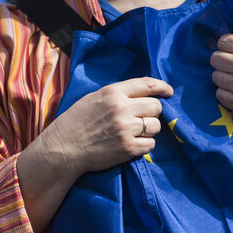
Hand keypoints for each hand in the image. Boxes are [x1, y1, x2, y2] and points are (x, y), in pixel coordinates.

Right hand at [17, 77, 172, 232]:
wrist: (63, 148)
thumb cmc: (76, 122)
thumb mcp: (94, 98)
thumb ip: (117, 95)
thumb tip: (142, 94)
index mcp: (112, 92)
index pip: (146, 84)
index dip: (162, 87)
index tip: (168, 92)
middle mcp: (121, 108)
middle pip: (156, 107)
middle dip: (152, 113)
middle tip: (142, 119)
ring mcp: (125, 129)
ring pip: (156, 126)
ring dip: (149, 130)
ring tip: (134, 133)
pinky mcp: (127, 148)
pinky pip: (151, 144)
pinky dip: (145, 145)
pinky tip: (133, 144)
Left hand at [210, 31, 232, 144]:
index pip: (224, 42)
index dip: (225, 44)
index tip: (229, 48)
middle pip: (216, 59)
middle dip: (221, 59)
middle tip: (229, 64)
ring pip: (215, 77)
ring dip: (222, 76)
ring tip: (232, 78)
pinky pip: (219, 95)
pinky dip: (224, 92)